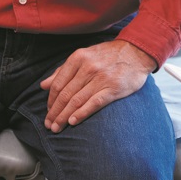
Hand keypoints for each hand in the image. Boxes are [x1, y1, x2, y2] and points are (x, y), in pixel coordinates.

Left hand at [40, 39, 156, 131]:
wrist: (137, 52)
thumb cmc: (109, 55)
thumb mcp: (85, 56)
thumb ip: (63, 70)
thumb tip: (43, 85)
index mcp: (78, 58)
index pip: (58, 84)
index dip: (51, 100)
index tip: (48, 111)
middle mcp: (88, 67)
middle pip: (66, 94)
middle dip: (55, 112)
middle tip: (49, 125)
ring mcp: (101, 78)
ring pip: (77, 101)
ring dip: (64, 117)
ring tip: (57, 127)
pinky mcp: (113, 88)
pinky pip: (94, 103)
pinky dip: (82, 113)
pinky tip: (73, 122)